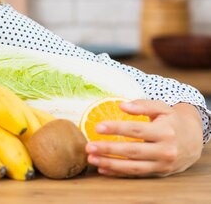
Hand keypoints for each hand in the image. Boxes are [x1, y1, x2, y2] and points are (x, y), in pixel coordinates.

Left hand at [85, 100, 203, 177]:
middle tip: (89, 146)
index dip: (117, 129)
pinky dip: (117, 173)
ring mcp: (161, 164)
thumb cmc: (171, 121)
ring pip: (133, 167)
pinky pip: (135, 174)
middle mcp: (165, 150)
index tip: (97, 127)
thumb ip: (142, 105)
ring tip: (91, 159)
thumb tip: (122, 105)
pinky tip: (102, 168)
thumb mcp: (162, 108)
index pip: (137, 130)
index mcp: (165, 131)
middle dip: (109, 149)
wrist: (191, 141)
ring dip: (110, 164)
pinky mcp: (158, 172)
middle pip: (133, 151)